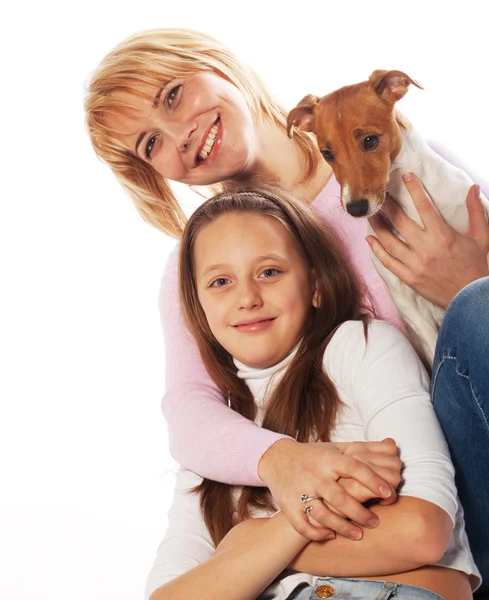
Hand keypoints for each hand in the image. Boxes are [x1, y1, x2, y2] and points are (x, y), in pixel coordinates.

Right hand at [258, 438, 397, 541]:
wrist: (276, 458)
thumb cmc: (313, 456)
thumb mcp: (334, 448)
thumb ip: (363, 449)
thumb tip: (392, 444)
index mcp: (328, 458)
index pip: (353, 467)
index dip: (372, 480)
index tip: (388, 493)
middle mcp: (314, 474)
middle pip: (339, 497)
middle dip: (360, 513)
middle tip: (375, 522)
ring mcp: (300, 490)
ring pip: (323, 514)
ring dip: (342, 527)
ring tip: (359, 534)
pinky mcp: (288, 505)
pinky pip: (303, 525)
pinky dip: (317, 533)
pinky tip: (331, 535)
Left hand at [366, 174, 488, 307]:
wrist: (470, 298)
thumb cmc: (476, 266)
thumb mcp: (481, 237)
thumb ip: (475, 211)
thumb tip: (473, 187)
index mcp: (443, 236)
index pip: (424, 207)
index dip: (414, 189)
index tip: (406, 177)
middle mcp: (426, 248)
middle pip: (400, 222)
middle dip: (388, 205)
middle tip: (380, 194)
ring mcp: (414, 264)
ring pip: (389, 241)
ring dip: (377, 225)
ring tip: (370, 213)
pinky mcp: (408, 278)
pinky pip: (388, 262)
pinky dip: (376, 250)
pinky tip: (369, 239)